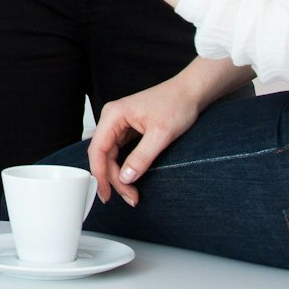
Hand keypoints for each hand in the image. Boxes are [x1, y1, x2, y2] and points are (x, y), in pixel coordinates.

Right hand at [86, 77, 203, 207]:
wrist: (190, 92)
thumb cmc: (176, 104)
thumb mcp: (161, 134)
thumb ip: (141, 157)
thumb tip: (125, 178)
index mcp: (113, 115)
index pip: (97, 150)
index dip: (100, 174)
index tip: (106, 194)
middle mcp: (112, 118)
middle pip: (103, 155)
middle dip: (113, 178)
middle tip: (129, 197)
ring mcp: (119, 123)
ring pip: (111, 155)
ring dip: (118, 175)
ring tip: (131, 192)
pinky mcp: (128, 129)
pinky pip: (119, 151)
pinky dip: (124, 166)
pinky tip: (130, 178)